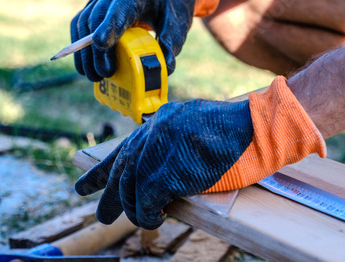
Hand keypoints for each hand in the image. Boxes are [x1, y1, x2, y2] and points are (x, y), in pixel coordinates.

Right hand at [70, 0, 197, 80]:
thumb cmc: (168, 8)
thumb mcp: (177, 24)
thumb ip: (171, 44)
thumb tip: (164, 69)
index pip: (121, 5)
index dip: (109, 24)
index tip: (101, 44)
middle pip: (97, 17)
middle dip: (97, 49)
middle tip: (105, 74)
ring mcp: (101, 0)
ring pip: (84, 22)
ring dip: (85, 53)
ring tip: (95, 77)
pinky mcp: (93, 9)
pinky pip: (80, 27)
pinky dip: (80, 49)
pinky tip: (86, 67)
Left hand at [75, 77, 325, 229]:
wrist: (258, 126)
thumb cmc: (238, 130)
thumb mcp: (197, 128)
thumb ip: (174, 142)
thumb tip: (162, 169)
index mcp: (159, 122)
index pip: (122, 148)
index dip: (102, 169)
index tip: (86, 184)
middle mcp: (152, 134)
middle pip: (120, 170)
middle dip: (108, 195)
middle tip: (101, 215)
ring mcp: (158, 152)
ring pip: (131, 188)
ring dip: (135, 209)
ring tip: (140, 221)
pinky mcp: (167, 173)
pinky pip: (146, 202)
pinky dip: (148, 215)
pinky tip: (154, 220)